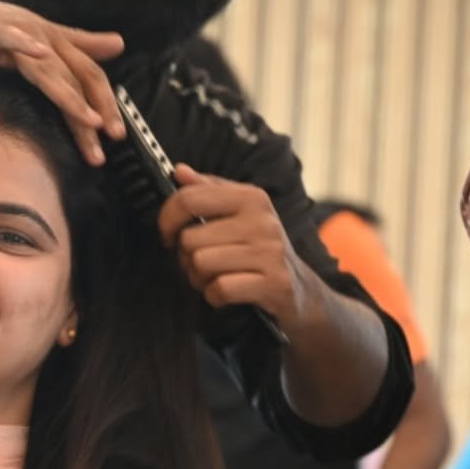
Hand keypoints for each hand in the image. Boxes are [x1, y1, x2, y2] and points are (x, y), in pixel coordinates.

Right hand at [0, 0, 124, 164]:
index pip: (88, 74)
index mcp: (53, 41)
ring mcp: (18, 32)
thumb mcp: (32, 39)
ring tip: (89, 121)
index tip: (116, 135)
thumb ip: (75, 43)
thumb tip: (118, 44)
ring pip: (51, 67)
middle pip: (77, 74)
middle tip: (112, 138)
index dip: (106, 102)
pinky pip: (12, 38)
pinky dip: (27, 46)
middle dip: (97, 108)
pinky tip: (42, 57)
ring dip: (71, 96)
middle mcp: (42, 35)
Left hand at [158, 165, 313, 324]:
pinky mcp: (273, 284)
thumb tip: (180, 172)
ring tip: (215, 276)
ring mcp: (270, 252)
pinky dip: (215, 296)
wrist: (302, 291)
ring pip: (201, 264)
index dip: (167, 220)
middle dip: (187, 258)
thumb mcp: (240, 214)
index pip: (189, 198)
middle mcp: (262, 221)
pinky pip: (219, 289)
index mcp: (251, 197)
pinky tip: (227, 292)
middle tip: (203, 263)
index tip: (168, 233)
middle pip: (189, 239)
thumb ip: (208, 191)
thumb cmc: (261, 250)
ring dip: (199, 278)